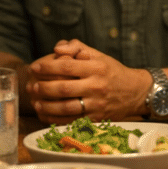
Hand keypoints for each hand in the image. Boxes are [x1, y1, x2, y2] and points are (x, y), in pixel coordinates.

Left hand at [27, 40, 149, 122]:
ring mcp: (97, 104)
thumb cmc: (112, 71)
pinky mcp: (97, 119)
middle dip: (44, 88)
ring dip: (47, 106)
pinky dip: (57, 120)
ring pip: (66, 107)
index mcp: (96, 68)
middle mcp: (97, 86)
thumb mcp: (98, 54)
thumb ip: (77, 48)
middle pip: (64, 88)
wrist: (135, 92)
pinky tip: (46, 116)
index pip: (67, 67)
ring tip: (36, 102)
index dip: (48, 67)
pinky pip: (73, 121)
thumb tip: (57, 48)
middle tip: (32, 86)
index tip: (34, 67)